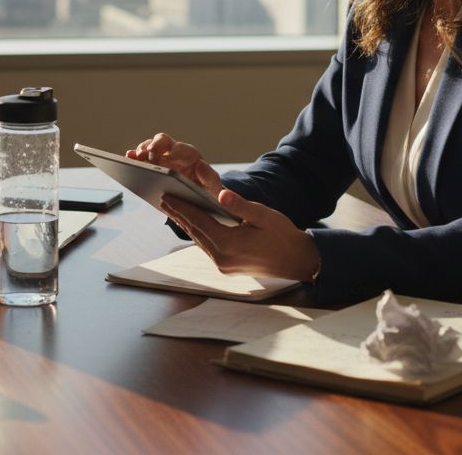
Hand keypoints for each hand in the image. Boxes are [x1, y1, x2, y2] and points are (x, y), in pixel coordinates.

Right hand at [127, 133, 223, 196]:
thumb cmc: (204, 192)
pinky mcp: (150, 166)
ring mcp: (160, 158)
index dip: (176, 150)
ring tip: (134, 159)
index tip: (170, 155)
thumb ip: (211, 178)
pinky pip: (139, 158)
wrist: (194, 200)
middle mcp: (174, 153)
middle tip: (149, 154)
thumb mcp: (213, 188)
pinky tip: (127, 162)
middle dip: (155, 146)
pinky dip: (133, 157)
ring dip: (141, 150)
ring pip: (148, 147)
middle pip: (163, 141)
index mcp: (191, 157)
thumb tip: (201, 166)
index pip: (183, 149)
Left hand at [159, 190, 321, 281]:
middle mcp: (222, 258)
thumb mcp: (263, 215)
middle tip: (163, 200)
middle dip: (179, 215)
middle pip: (195, 232)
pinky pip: (207, 248)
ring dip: (187, 225)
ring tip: (174, 210)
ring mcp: (223, 266)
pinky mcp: (226, 268)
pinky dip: (199, 234)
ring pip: (199, 241)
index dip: (181, 208)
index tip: (167, 196)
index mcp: (230, 244)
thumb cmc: (283, 236)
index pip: (199, 222)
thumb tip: (220, 194)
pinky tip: (193, 225)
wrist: (297, 262)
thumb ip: (240, 205)